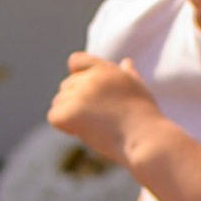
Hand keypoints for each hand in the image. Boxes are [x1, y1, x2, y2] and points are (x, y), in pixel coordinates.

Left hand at [48, 50, 153, 168]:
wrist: (147, 139)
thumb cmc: (145, 118)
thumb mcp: (139, 89)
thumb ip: (128, 74)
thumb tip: (126, 62)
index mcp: (106, 69)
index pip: (75, 60)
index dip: (77, 76)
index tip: (88, 96)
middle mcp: (91, 77)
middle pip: (65, 85)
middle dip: (74, 101)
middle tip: (97, 118)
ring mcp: (80, 94)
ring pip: (58, 102)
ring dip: (70, 115)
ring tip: (94, 126)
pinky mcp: (72, 112)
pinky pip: (54, 116)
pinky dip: (64, 126)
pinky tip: (83, 131)